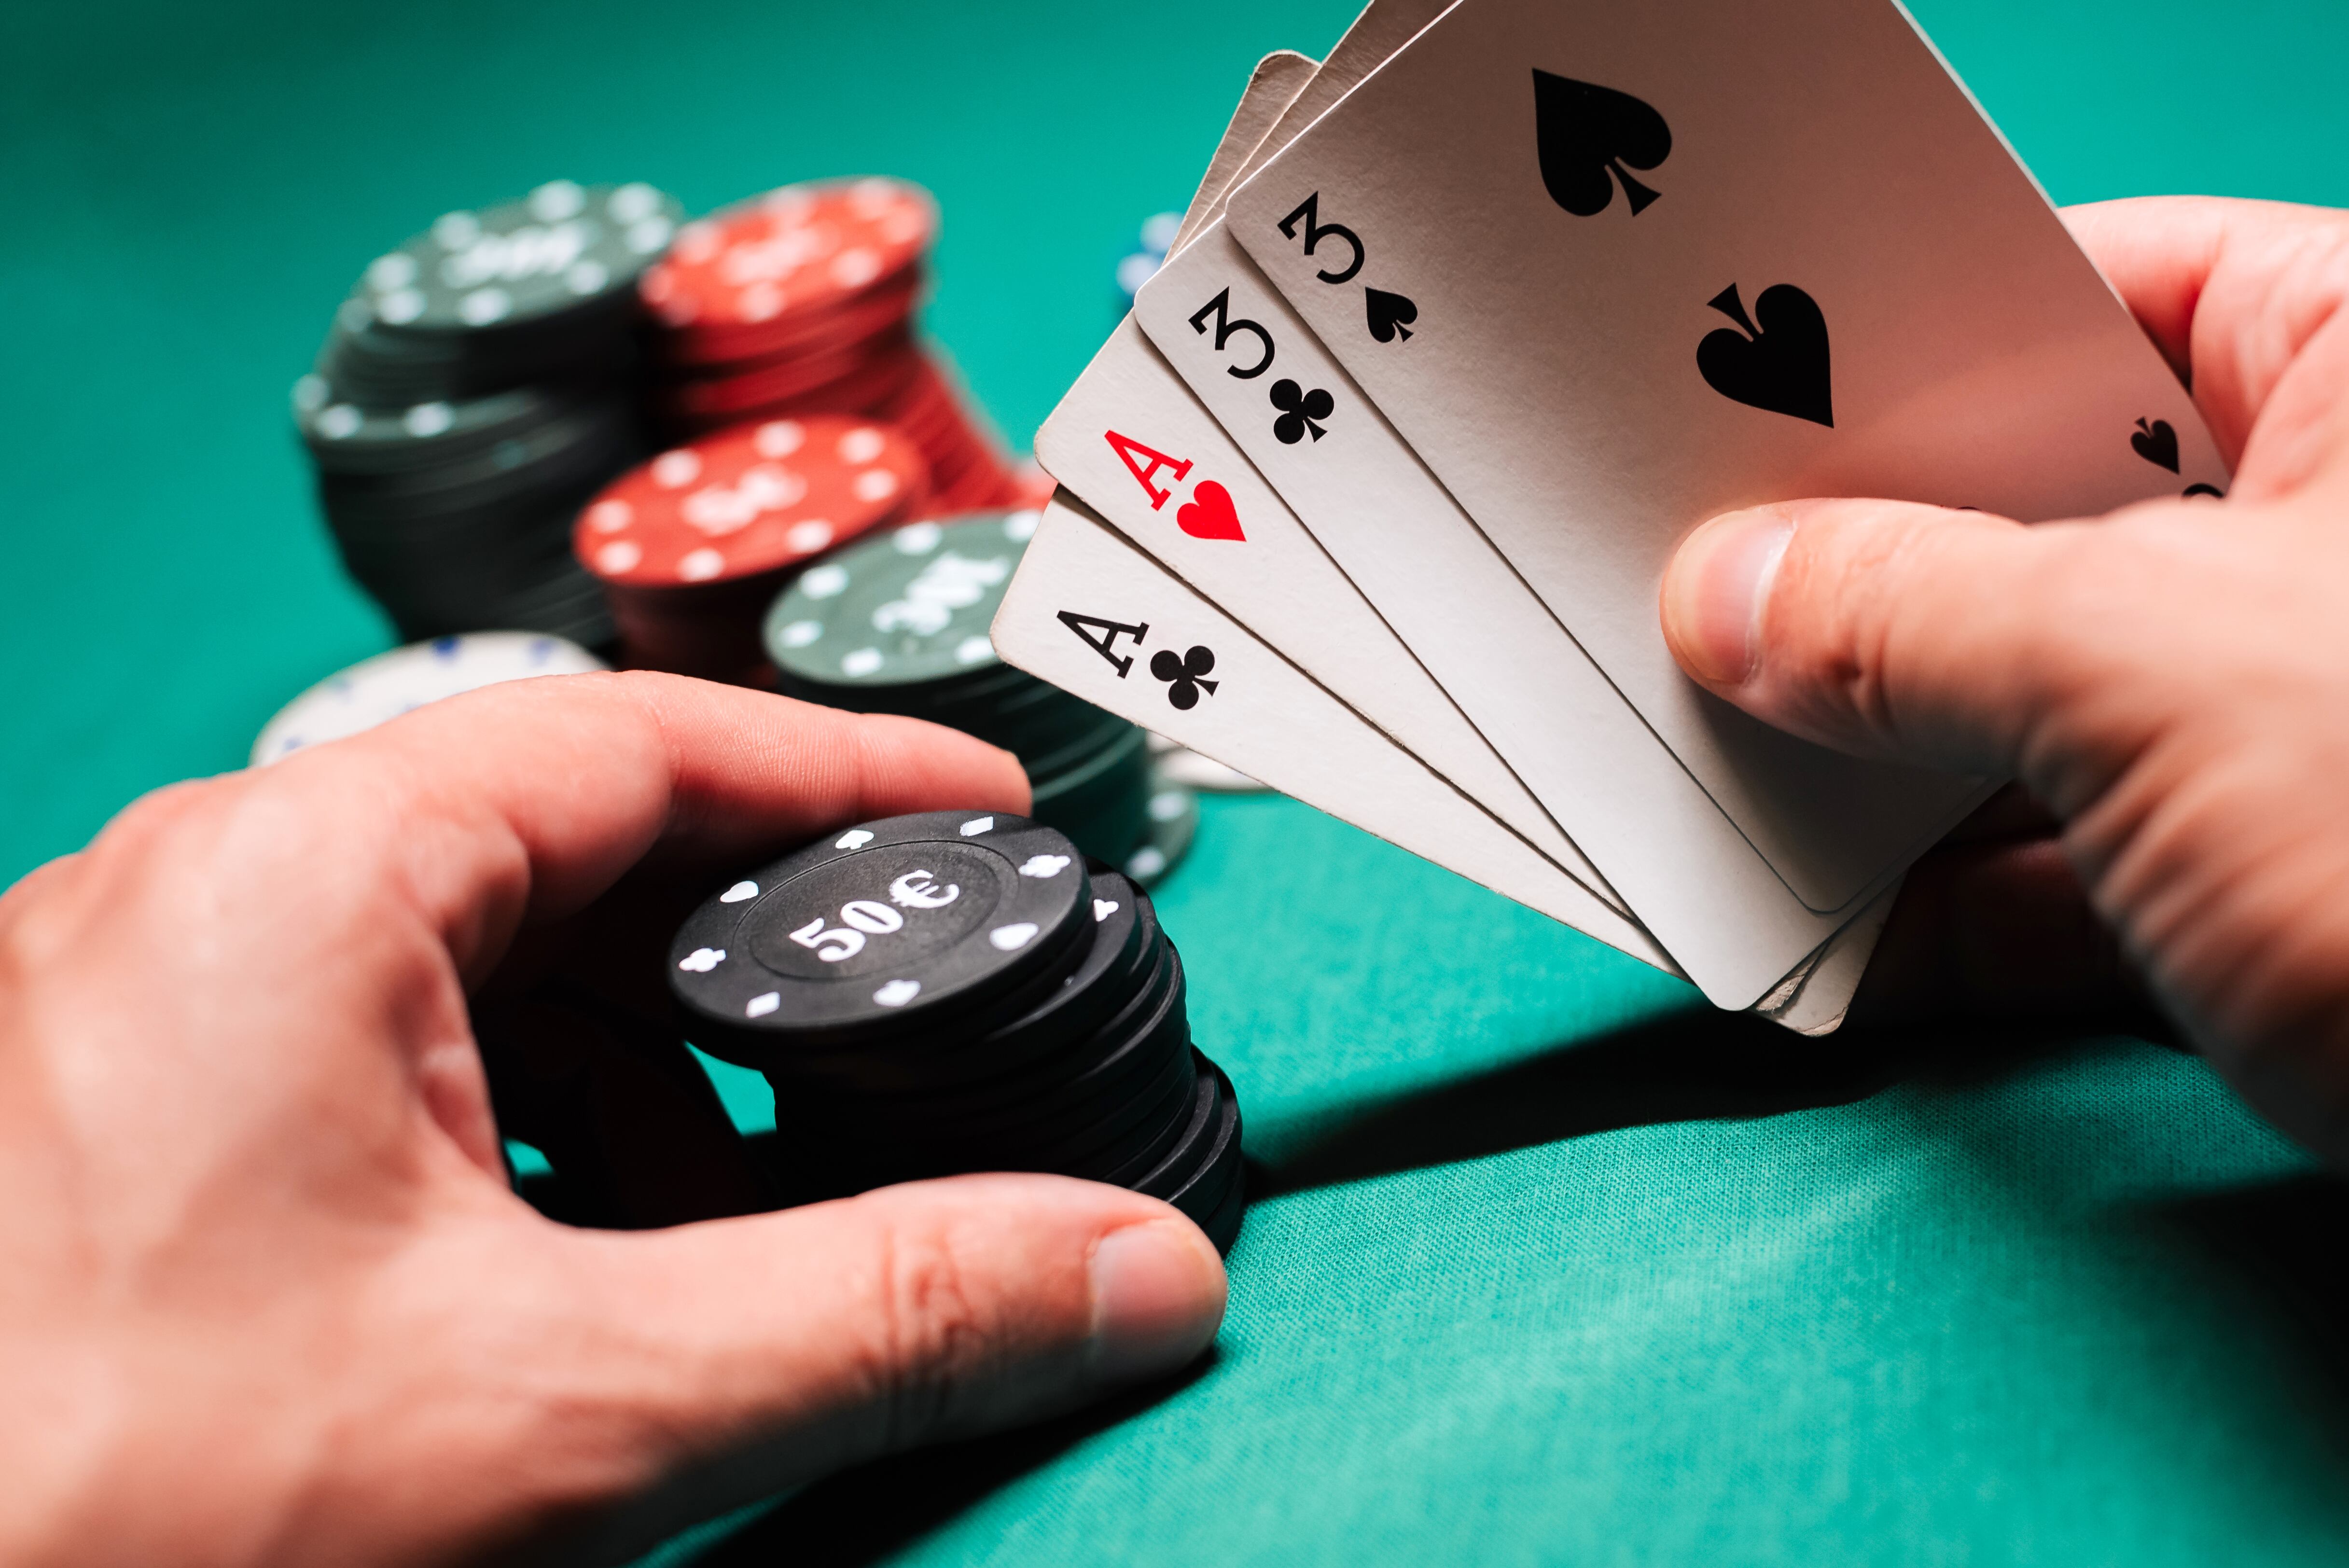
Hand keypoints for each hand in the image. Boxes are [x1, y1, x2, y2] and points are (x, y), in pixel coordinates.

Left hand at [0, 674, 1226, 1565]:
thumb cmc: (115, 1520)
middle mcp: (197, 907)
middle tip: (894, 1013)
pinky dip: (517, 1131)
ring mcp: (142, 1015)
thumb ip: (885, 1316)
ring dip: (630, 1063)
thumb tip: (1132, 1271)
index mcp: (293, 885)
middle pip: (555, 850)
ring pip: (464, 965)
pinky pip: (373, 1059)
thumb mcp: (570, 1410)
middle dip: (742, 947)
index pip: (637, 744)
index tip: (980, 813)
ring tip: (739, 1196)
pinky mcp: (121, 1127)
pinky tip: (577, 1260)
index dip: (840, 772)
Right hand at [1659, 196, 2348, 1157]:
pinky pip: (2072, 866)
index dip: (1896, 350)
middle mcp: (2340, 533)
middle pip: (2041, 510)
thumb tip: (1743, 593)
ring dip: (1879, 759)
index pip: (2086, 291)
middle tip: (1697, 592)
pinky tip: (1829, 928)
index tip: (1728, 415)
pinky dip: (1948, 905)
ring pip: (2044, 700)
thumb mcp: (2153, 669)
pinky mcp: (2284, 883)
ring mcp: (2310, 717)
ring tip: (1720, 769)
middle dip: (1861, 577)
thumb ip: (1917, 614)